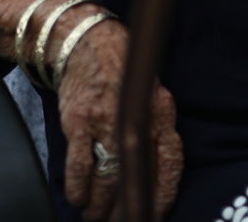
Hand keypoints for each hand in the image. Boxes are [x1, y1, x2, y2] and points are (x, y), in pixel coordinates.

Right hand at [56, 20, 182, 220]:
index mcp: (161, 113)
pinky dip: (77, 187)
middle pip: (135, 175)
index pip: (170, 162)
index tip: (156, 214)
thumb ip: (156, 130)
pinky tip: (77, 198)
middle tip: (120, 221)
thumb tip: (155, 175)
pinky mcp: (79, 122)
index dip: (164, 193)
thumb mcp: (151, 97)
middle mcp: (136, 119)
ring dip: (99, 203)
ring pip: (106, 176)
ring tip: (95, 216)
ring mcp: (106, 121)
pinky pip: (79, 165)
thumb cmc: (123, 76)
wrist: (88, 44)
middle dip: (126, 206)